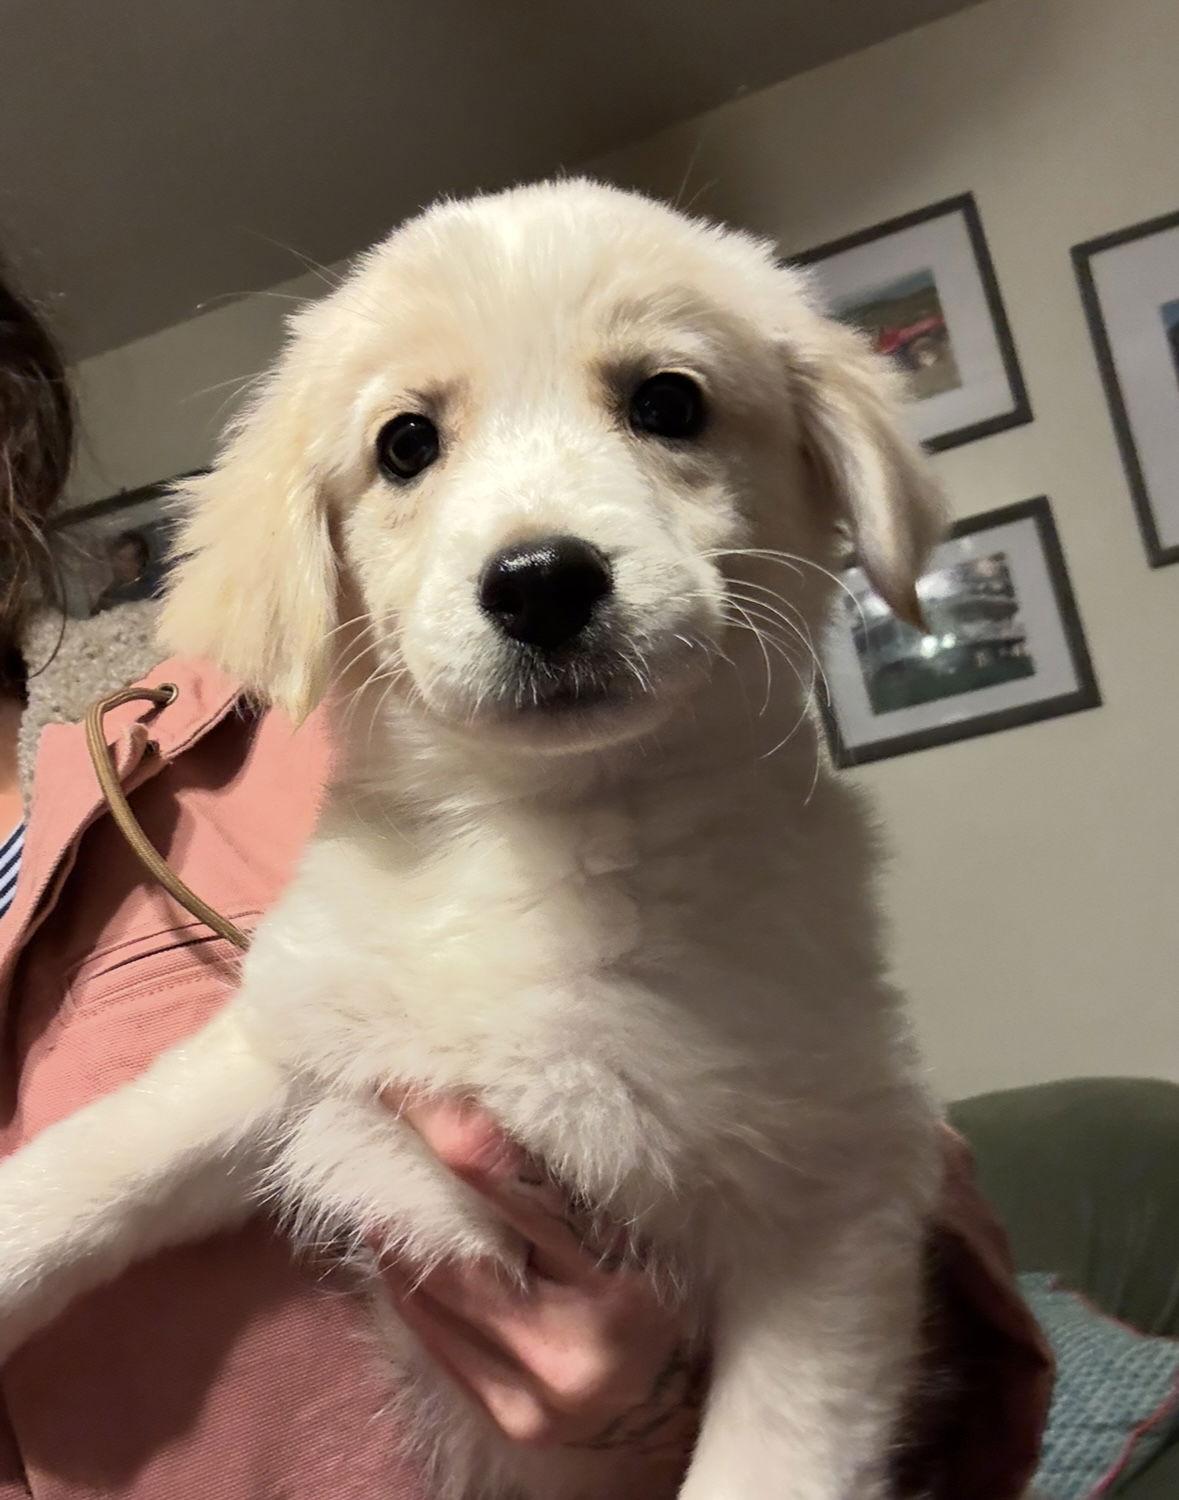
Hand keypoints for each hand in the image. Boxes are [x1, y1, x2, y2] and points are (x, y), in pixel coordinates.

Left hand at [376, 1092, 704, 1492]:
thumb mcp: (648, 1230)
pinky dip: (408, 1285)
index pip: (514, 1191)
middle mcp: (575, 1349)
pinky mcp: (508, 1418)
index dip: (452, 1134)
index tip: (407, 1083)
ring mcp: (537, 1396)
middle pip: (462, 1251)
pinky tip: (395, 1245)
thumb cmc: (668, 1288)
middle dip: (415, 1181)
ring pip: (436, 1296)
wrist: (682, 1401)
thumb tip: (486, 1110)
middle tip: (381, 1120)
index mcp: (621, 1286)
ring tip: (381, 1178)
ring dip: (399, 1233)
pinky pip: (433, 1340)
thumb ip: (577, 1187)